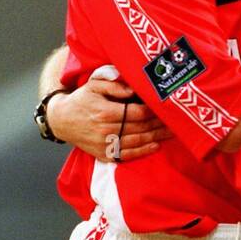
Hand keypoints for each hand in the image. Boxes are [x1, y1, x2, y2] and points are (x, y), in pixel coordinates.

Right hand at [47, 65, 172, 161]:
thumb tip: (133, 89)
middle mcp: (106, 130)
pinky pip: (127, 155)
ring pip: (137, 142)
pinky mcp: (104, 155)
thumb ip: (114, 85)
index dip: (154, 110)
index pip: (137, 112)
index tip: (165, 106)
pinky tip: (156, 145)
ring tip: (172, 132)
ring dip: (157, 137)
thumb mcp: (94, 84)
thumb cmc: (82, 99)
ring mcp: (105, 145)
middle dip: (160, 124)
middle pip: (141, 127)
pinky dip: (143, 151)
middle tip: (177, 120)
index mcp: (105, 112)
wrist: (62, 120)